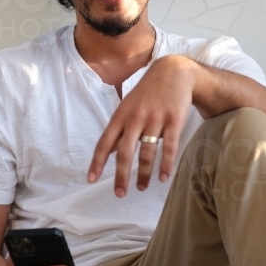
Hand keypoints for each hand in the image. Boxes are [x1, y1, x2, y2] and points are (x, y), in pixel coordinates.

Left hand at [88, 55, 196, 196]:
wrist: (174, 72)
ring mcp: (155, 118)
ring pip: (147, 152)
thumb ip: (120, 129)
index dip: (97, 162)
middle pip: (125, 152)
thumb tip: (110, 152)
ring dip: (144, 173)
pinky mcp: (174, 120)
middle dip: (121, 175)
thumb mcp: (128, 106)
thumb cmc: (148, 93)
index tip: (91, 179)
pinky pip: (169, 146)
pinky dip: (165, 164)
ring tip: (142, 187)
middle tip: (119, 193)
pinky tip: (163, 177)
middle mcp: (135, 117)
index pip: (105, 142)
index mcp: (121, 115)